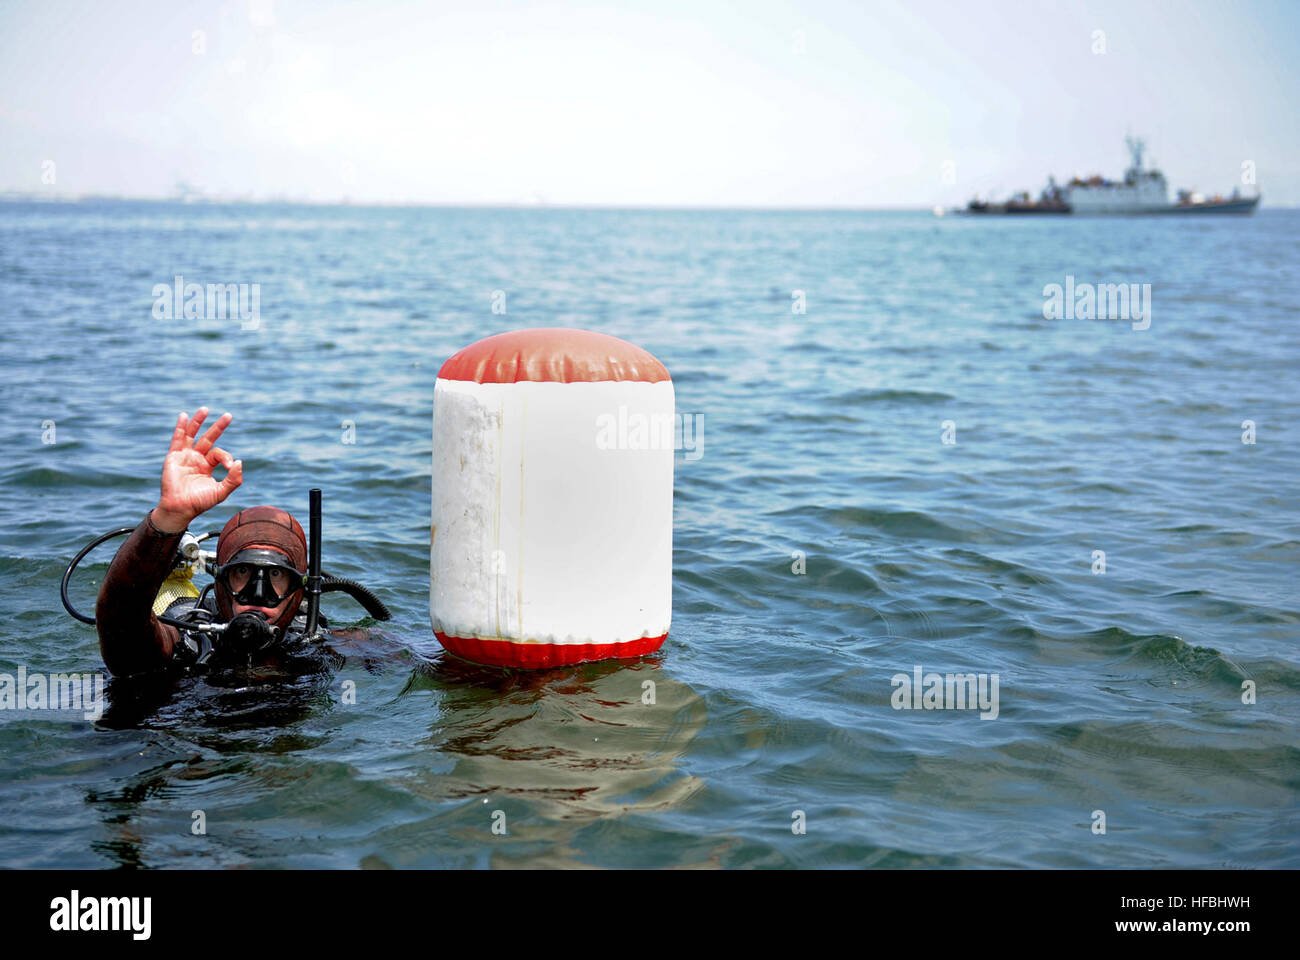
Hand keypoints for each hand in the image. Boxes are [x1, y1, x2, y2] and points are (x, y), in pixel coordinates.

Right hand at [152, 407, 242, 532]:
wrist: (180, 508)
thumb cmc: (200, 502)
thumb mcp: (221, 492)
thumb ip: (234, 479)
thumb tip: (240, 462)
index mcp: (207, 466)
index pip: (219, 454)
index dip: (227, 457)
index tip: (230, 466)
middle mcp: (196, 459)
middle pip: (208, 438)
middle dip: (218, 427)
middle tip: (229, 415)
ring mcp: (185, 456)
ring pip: (193, 435)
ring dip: (198, 422)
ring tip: (206, 409)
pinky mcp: (174, 457)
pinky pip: (178, 439)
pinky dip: (181, 427)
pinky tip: (184, 416)